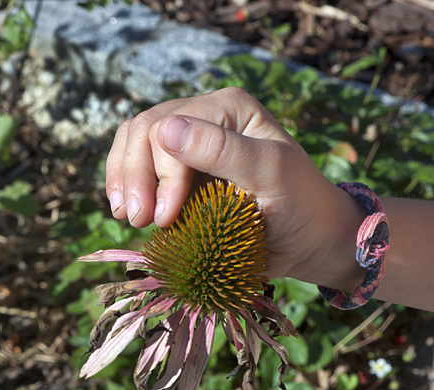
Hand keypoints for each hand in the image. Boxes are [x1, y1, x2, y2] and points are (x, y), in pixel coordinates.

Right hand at [105, 87, 365, 286]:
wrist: (310, 239)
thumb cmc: (301, 204)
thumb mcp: (270, 175)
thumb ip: (222, 151)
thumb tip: (165, 129)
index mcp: (227, 107)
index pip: (170, 125)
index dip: (159, 171)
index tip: (166, 218)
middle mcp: (205, 117)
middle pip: (144, 131)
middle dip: (134, 176)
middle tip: (137, 221)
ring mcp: (189, 143)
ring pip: (133, 144)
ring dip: (123, 180)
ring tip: (127, 217)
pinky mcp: (180, 170)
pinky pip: (138, 167)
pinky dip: (127, 187)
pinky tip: (128, 212)